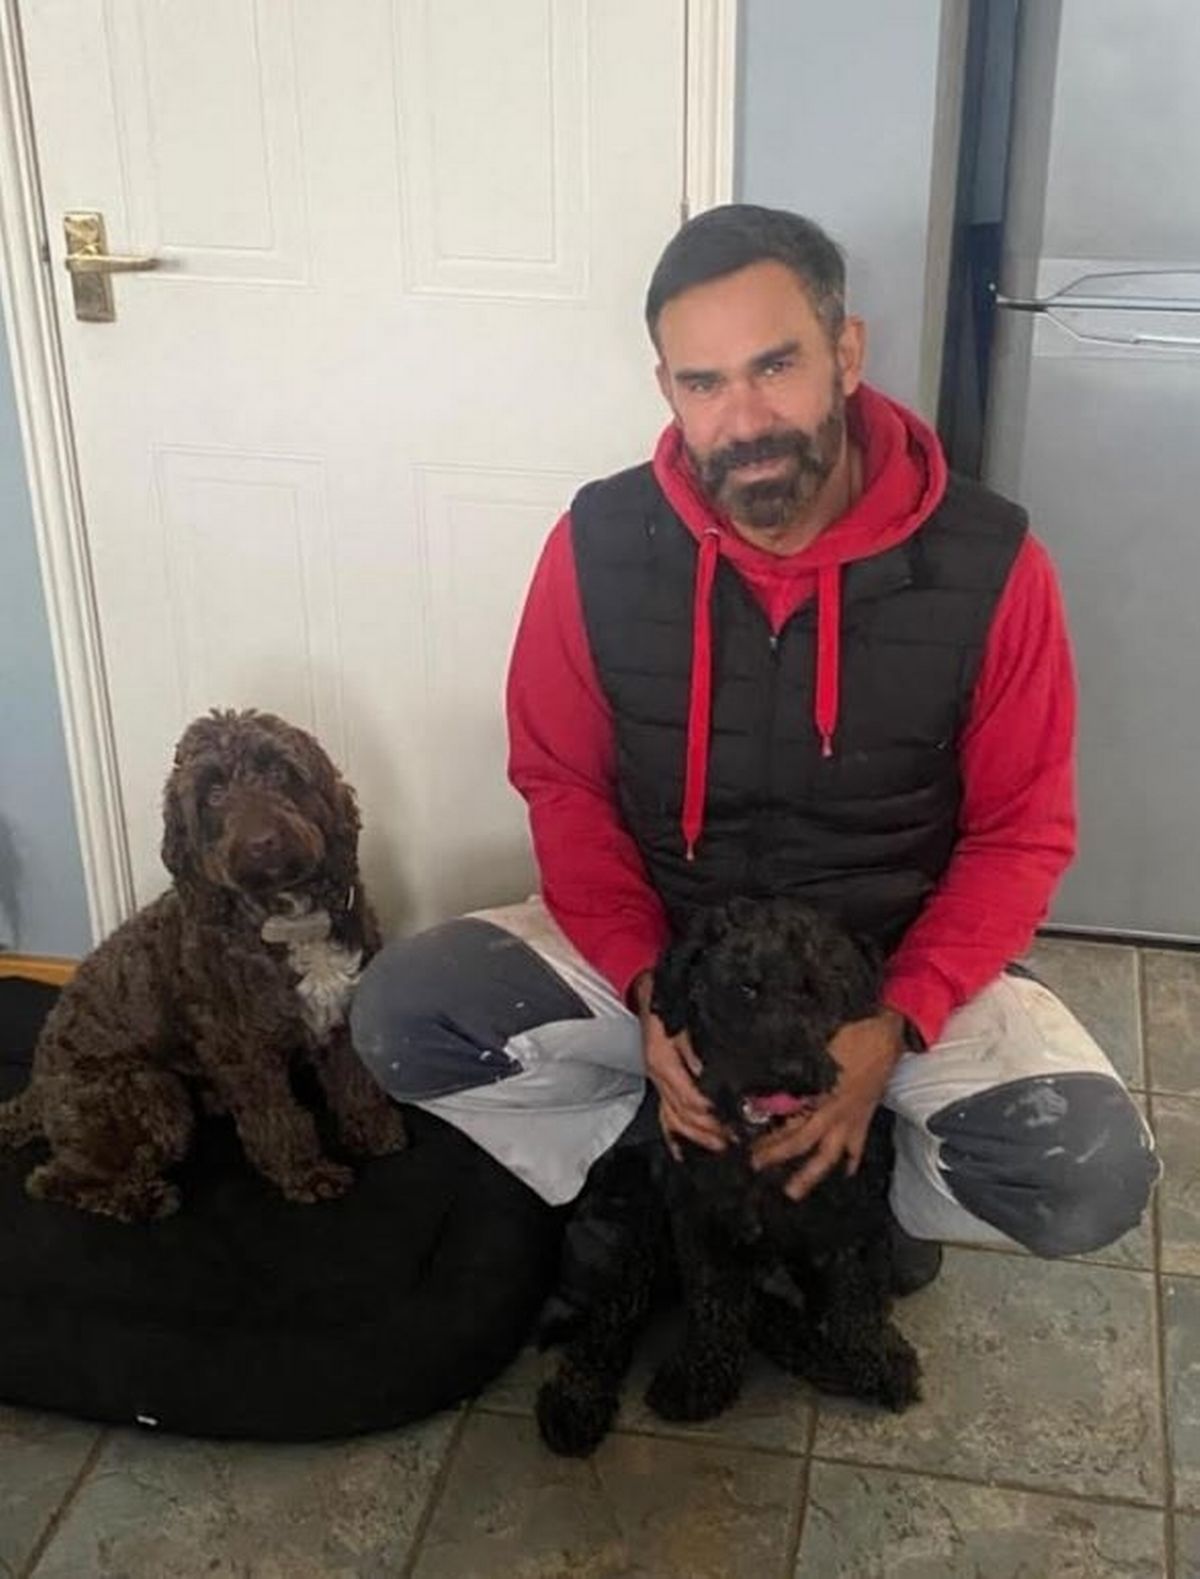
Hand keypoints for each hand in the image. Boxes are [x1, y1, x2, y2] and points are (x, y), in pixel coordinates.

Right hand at [631, 970, 726, 1157]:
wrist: (648, 990)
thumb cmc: (667, 1000)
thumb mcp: (682, 1018)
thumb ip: (693, 1046)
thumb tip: (707, 1071)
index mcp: (662, 1061)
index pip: (688, 1098)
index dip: (711, 1114)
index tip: (735, 1123)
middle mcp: (658, 1076)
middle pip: (682, 1114)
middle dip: (710, 1131)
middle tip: (737, 1141)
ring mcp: (658, 1081)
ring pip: (673, 1119)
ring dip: (697, 1136)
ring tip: (722, 1147)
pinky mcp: (660, 1082)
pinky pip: (664, 1115)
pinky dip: (675, 1135)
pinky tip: (685, 1153)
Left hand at [750, 1009, 904, 1199]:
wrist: (887, 1032)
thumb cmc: (851, 1035)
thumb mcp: (817, 1050)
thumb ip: (794, 1071)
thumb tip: (769, 1089)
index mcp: (821, 1097)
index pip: (789, 1124)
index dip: (768, 1135)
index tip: (748, 1142)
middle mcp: (835, 1114)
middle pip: (802, 1142)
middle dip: (777, 1156)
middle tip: (755, 1167)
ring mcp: (852, 1119)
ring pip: (828, 1155)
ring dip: (810, 1174)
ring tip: (794, 1192)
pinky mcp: (864, 1117)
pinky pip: (856, 1146)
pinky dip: (850, 1161)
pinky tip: (844, 1173)